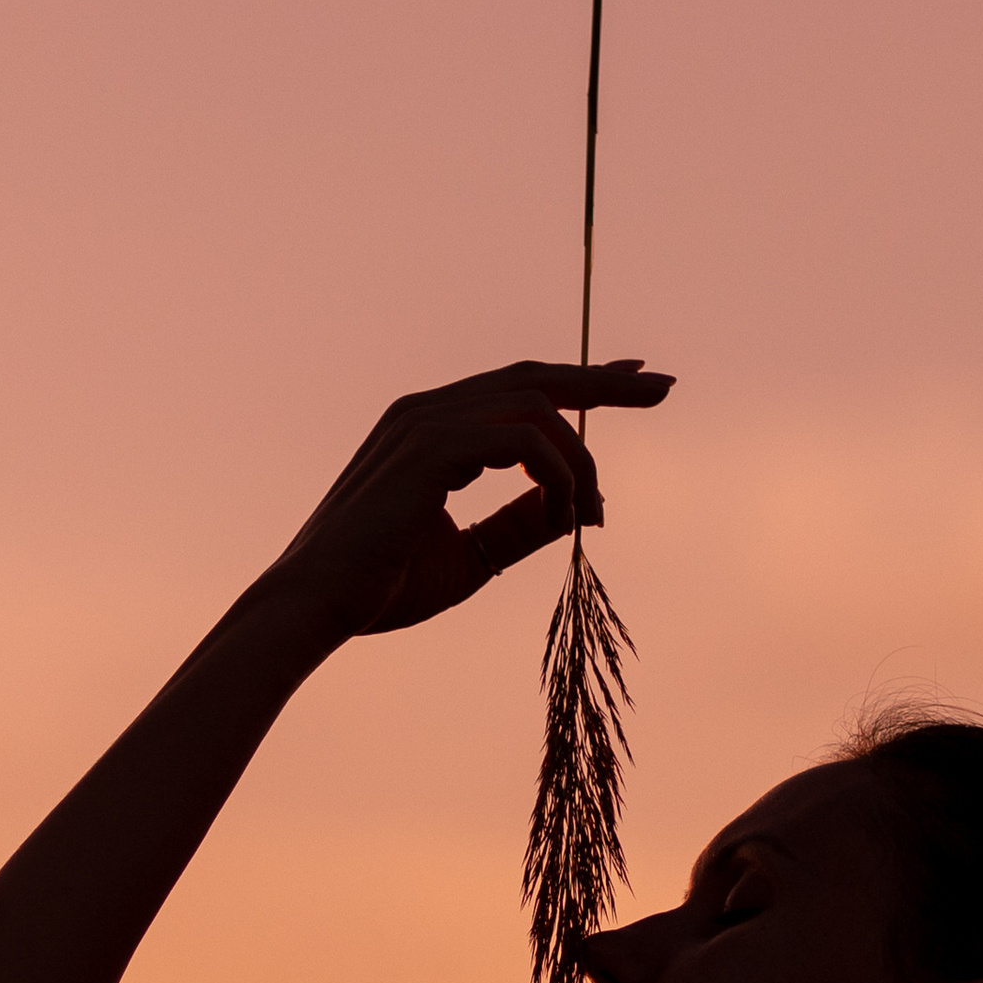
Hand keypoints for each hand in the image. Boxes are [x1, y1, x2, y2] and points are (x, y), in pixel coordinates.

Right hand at [272, 360, 672, 642]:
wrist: (319, 606)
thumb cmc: (383, 586)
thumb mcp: (472, 557)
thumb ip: (521, 526)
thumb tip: (581, 509)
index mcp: (434, 427)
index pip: (519, 388)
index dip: (580, 382)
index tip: (634, 382)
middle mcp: (429, 410)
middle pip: (535, 376)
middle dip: (603, 382)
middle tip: (663, 387)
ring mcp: (426, 422)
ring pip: (537, 410)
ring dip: (580, 462)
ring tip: (590, 515)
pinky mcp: (430, 447)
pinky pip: (524, 442)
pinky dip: (558, 477)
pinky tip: (564, 516)